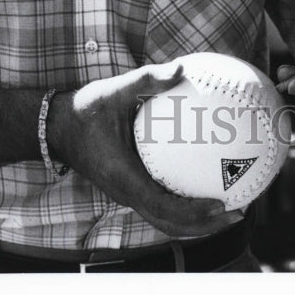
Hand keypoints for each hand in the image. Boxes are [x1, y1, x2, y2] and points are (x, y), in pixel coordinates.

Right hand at [48, 62, 238, 237]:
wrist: (56, 128)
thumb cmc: (84, 110)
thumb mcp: (113, 90)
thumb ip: (146, 80)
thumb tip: (181, 68)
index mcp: (124, 179)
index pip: (164, 208)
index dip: (194, 213)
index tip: (222, 205)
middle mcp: (127, 193)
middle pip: (171, 224)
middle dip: (206, 226)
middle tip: (239, 212)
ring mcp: (128, 194)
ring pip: (166, 220)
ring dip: (197, 220)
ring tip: (230, 205)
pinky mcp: (130, 187)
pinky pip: (160, 203)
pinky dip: (184, 203)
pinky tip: (204, 180)